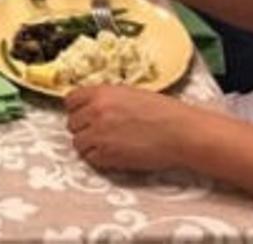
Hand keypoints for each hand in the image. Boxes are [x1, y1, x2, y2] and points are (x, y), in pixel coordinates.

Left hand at [66, 85, 198, 170]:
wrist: (181, 133)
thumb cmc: (164, 112)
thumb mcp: (131, 93)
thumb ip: (107, 98)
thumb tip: (93, 106)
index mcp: (102, 93)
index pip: (71, 100)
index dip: (77, 108)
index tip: (83, 114)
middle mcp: (96, 112)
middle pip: (72, 123)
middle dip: (83, 127)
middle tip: (98, 131)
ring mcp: (99, 135)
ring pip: (78, 143)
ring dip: (89, 144)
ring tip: (107, 144)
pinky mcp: (107, 156)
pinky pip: (90, 159)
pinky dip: (99, 158)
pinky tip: (114, 154)